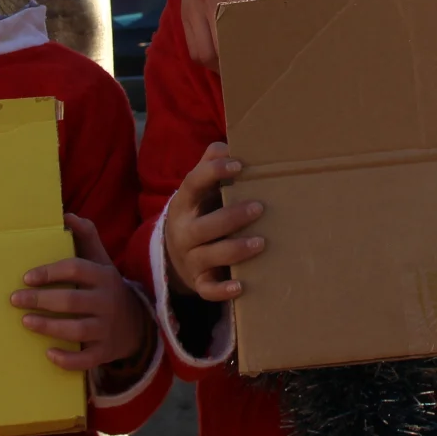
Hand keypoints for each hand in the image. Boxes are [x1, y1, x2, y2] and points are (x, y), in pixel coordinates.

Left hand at [12, 214, 151, 370]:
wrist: (137, 325)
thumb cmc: (108, 289)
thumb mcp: (102, 262)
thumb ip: (87, 238)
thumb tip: (66, 215)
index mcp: (104, 277)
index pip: (77, 270)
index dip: (51, 272)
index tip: (26, 277)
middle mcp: (107, 302)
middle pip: (72, 301)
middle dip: (41, 300)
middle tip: (14, 299)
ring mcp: (107, 329)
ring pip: (76, 330)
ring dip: (48, 327)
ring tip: (25, 322)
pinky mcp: (104, 352)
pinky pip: (85, 359)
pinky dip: (67, 359)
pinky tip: (48, 354)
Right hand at [161, 142, 264, 300]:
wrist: (174, 254)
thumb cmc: (199, 213)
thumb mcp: (199, 190)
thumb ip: (210, 167)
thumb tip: (224, 145)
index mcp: (184, 204)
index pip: (192, 184)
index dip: (213, 173)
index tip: (239, 165)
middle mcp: (184, 232)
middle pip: (204, 226)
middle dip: (232, 217)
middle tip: (260, 207)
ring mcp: (189, 258)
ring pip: (209, 256)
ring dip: (235, 250)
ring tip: (262, 243)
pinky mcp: (198, 281)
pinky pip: (207, 289)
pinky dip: (222, 290)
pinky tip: (241, 285)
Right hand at [179, 0, 290, 68]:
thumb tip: (286, 30)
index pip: (243, 32)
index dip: (256, 53)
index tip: (272, 65)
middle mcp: (208, 0)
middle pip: (220, 49)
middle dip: (240, 66)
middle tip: (259, 75)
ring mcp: (191, 7)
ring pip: (202, 53)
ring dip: (221, 66)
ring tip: (241, 68)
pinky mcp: (183, 11)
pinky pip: (192, 45)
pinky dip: (208, 57)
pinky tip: (224, 57)